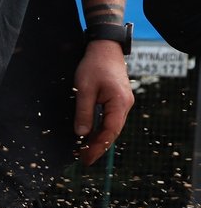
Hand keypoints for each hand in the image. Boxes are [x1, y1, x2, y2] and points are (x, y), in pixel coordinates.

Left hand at [73, 40, 134, 165]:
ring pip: (112, 127)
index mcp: (119, 102)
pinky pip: (111, 119)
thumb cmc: (94, 66)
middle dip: (98, 147)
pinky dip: (101, 129)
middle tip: (83, 160)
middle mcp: (125, 104)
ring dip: (99, 139)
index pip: (110, 131)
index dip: (97, 147)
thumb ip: (84, 113)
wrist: (105, 47)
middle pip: (113, 132)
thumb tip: (82, 134)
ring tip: (84, 151)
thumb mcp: (83, 90)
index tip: (86, 159)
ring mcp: (123, 102)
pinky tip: (91, 136)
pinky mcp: (118, 100)